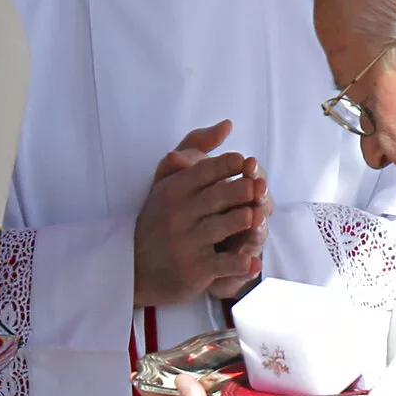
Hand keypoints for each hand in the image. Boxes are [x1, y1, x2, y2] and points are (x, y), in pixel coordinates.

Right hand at [134, 121, 269, 307]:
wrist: (135, 269)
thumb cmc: (158, 220)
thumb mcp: (168, 182)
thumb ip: (195, 149)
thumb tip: (228, 125)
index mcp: (173, 190)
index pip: (205, 171)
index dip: (228, 165)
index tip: (245, 162)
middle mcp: (178, 215)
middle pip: (218, 197)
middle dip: (241, 190)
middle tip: (258, 187)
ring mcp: (187, 243)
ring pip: (222, 227)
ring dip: (244, 222)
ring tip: (259, 218)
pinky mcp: (195, 270)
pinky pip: (222, 264)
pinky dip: (239, 264)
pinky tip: (254, 263)